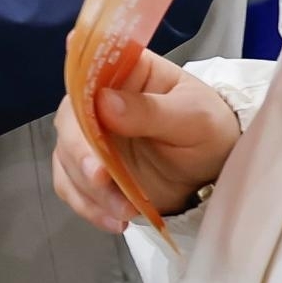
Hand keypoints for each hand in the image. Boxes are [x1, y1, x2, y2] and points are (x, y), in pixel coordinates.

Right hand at [53, 42, 240, 232]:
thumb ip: (151, 111)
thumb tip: (105, 102)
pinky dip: (87, 206)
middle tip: (99, 176)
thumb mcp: (194, 118)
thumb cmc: (210, 132)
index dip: (78, 73)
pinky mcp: (91, 171)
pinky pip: (72, 187)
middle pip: (70, 119)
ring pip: (66, 158)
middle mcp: (98, 101)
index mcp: (126, 72)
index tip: (80, 92)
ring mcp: (91, 138)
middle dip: (79, 151)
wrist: (214, 175)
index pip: (92, 63)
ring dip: (88, 187)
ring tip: (124, 209)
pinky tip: (115, 219)